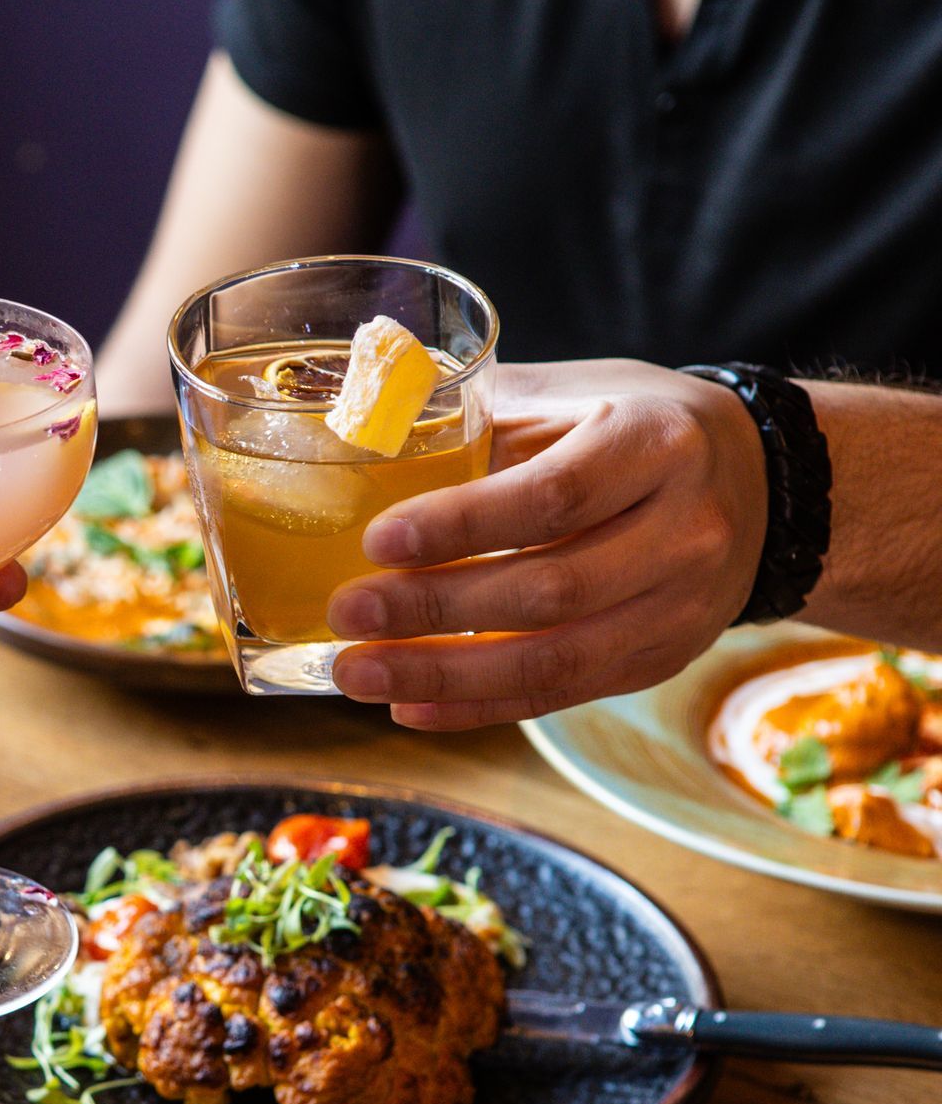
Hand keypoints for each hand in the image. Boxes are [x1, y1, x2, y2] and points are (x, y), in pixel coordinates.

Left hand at [326, 359, 766, 729]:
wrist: (758, 484)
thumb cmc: (633, 427)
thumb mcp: (575, 395)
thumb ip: (483, 416)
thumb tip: (363, 429)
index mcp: (656, 445)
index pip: (554, 496)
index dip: (462, 525)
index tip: (378, 540)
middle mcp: (685, 531)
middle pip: (550, 590)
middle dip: (435, 611)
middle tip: (346, 613)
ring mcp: (680, 607)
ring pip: (555, 660)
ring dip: (443, 675)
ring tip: (357, 675)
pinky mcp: (661, 660)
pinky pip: (563, 696)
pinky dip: (479, 707)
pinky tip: (409, 709)